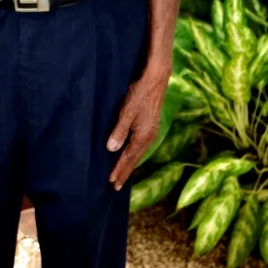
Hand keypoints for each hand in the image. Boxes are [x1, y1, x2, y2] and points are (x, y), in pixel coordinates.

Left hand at [107, 67, 169, 190]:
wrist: (156, 81)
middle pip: (135, 159)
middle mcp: (149, 137)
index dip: (120, 170)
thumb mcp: (126, 112)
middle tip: (116, 186)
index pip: (128, 158)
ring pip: (138, 154)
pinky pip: (141, 147)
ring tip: (122, 174)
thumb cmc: (139, 94)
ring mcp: (151, 132)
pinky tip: (130, 155)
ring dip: (129, 165)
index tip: (112, 181)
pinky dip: (134, 155)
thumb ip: (119, 131)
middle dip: (125, 172)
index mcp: (143, 136)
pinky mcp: (150, 127)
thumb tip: (111, 149)